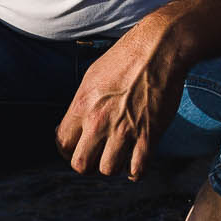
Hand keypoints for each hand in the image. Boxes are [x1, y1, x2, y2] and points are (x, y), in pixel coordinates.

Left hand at [55, 15, 189, 179]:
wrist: (158, 48)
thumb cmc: (125, 57)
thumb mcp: (92, 77)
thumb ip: (81, 103)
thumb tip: (72, 124)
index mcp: (81, 105)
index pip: (62, 144)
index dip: (68, 149)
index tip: (80, 146)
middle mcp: (98, 121)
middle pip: (81, 165)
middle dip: (88, 164)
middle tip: (98, 155)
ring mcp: (124, 130)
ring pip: (108, 170)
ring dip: (113, 166)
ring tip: (119, 155)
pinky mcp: (148, 135)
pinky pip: (136, 170)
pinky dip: (135, 171)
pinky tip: (136, 162)